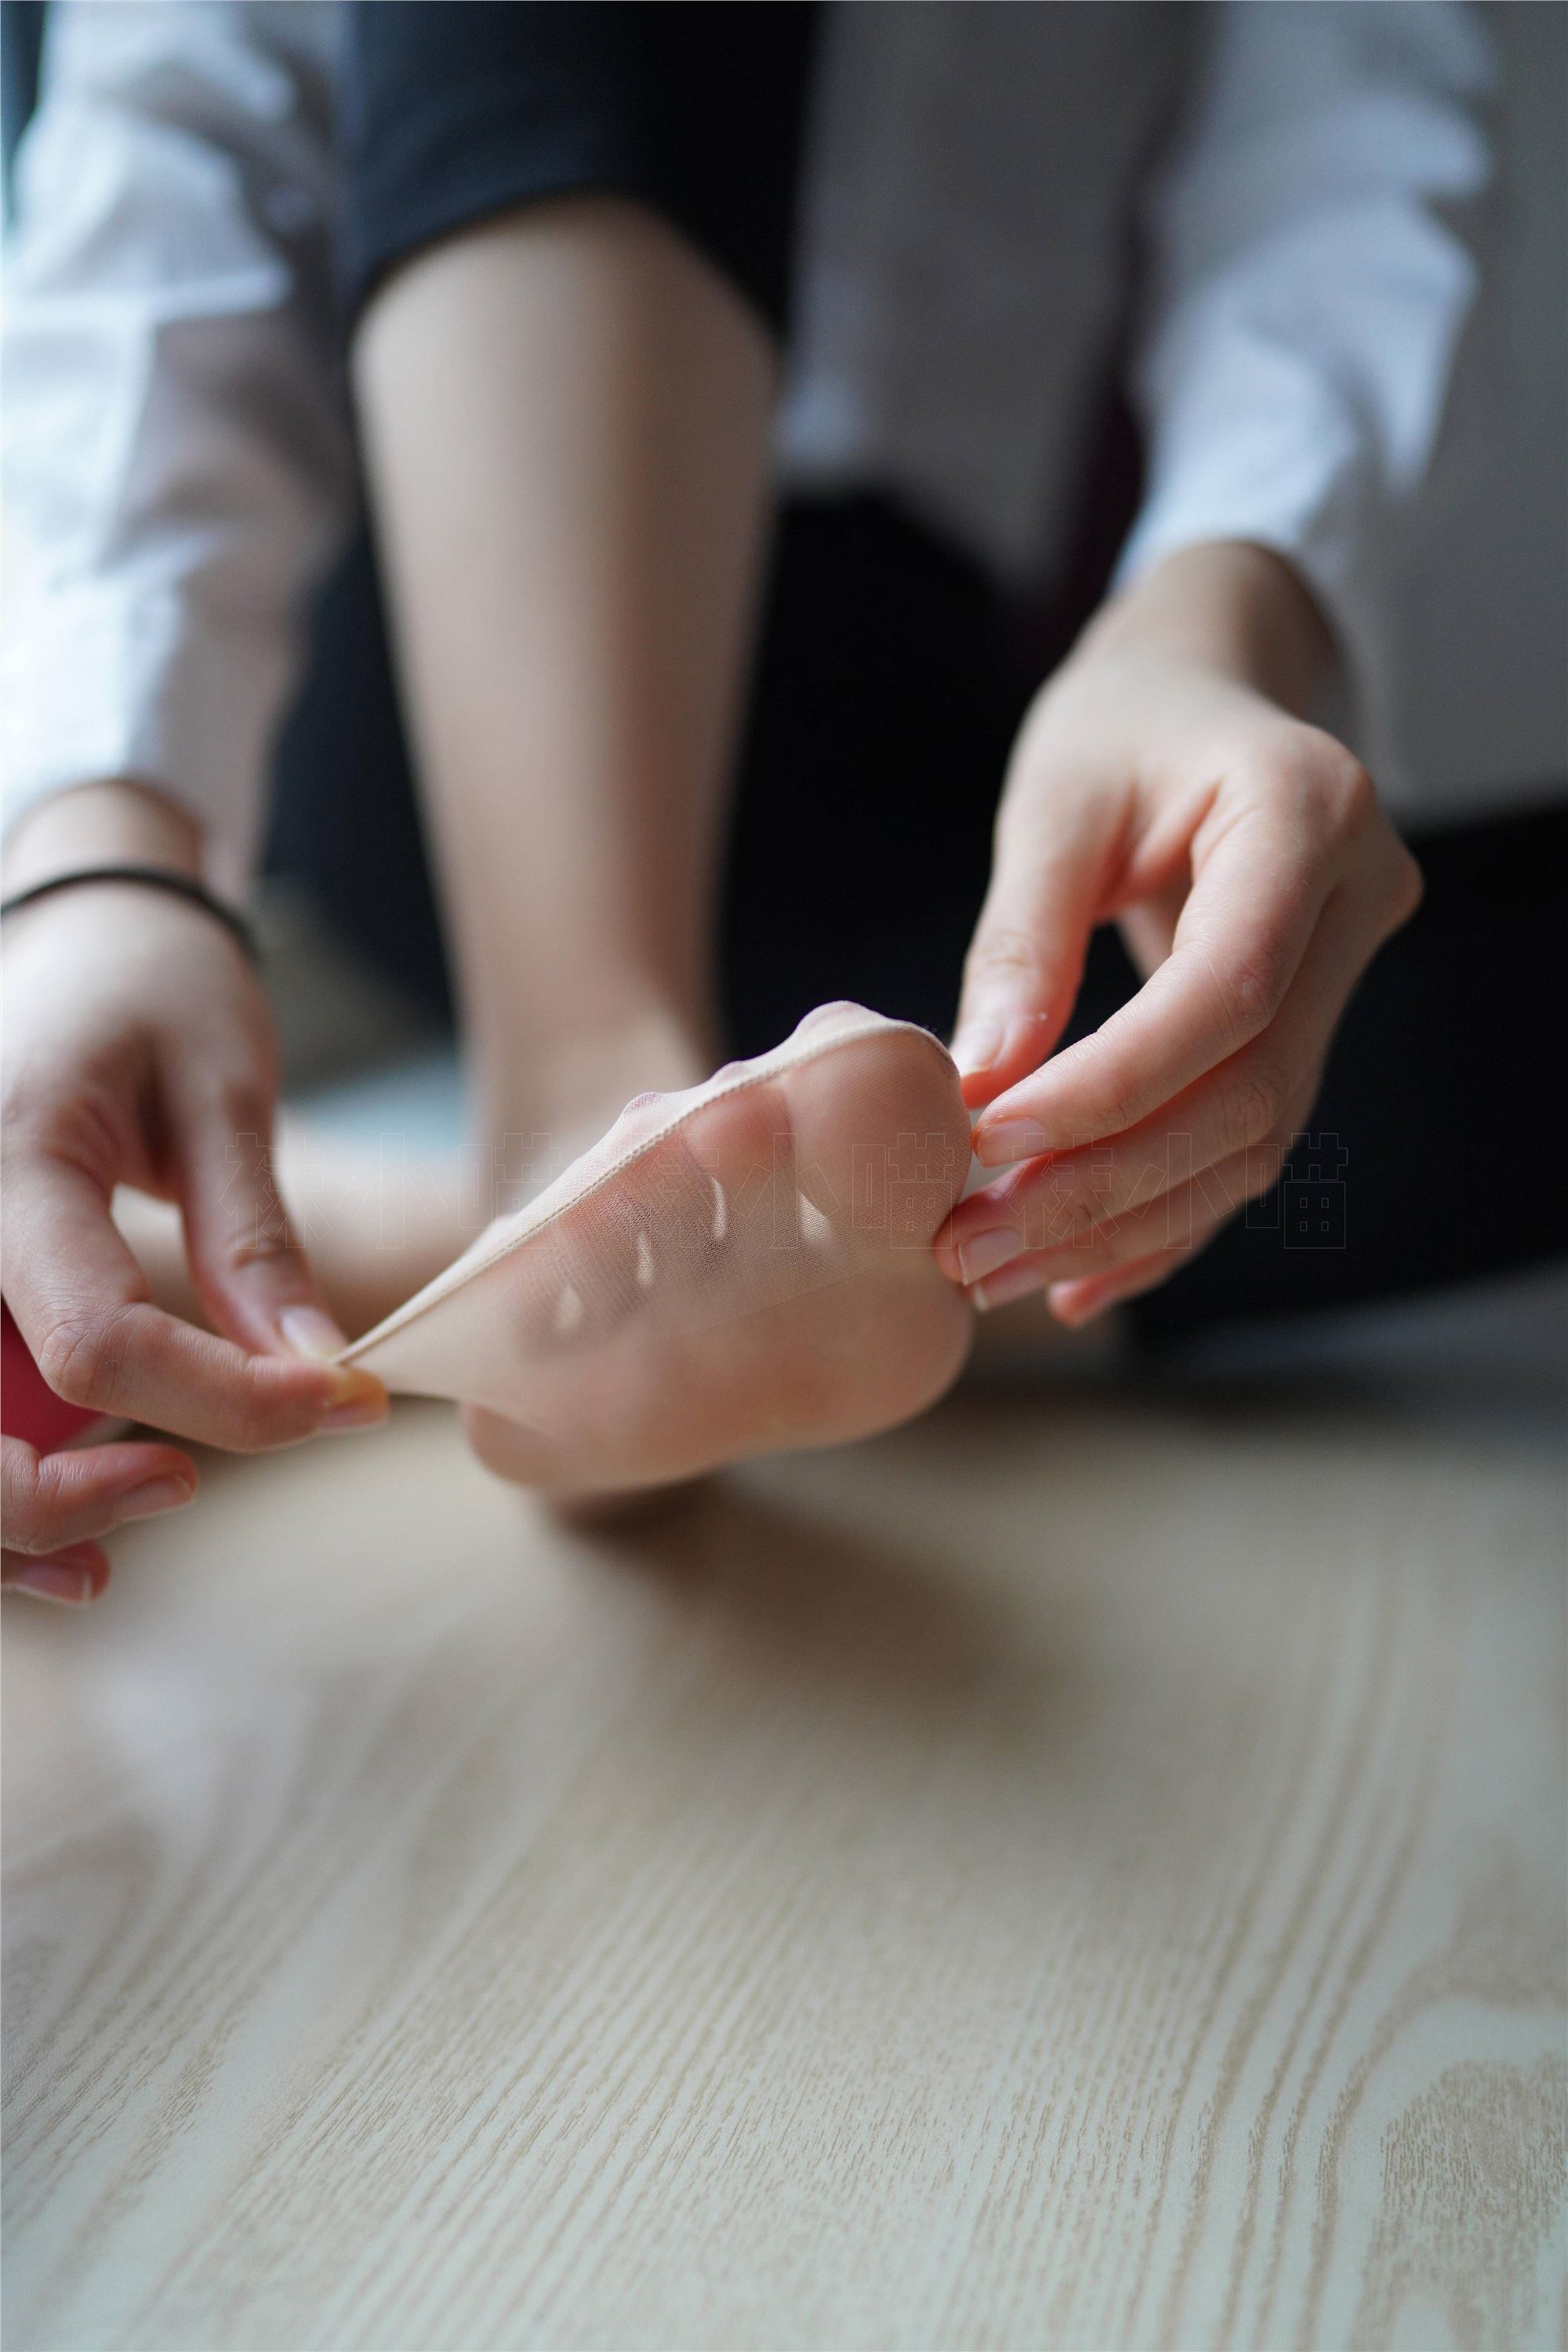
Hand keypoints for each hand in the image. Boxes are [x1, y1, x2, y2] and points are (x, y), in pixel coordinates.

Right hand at [2, 783, 386, 1603]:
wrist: (76, 931)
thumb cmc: (153, 987)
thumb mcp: (223, 1090)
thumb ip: (257, 1244)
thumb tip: (324, 1375)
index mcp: (8, 1163)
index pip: (95, 1341)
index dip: (225, 1403)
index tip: (340, 1402)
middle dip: (74, 1496)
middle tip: (192, 1483)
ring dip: (23, 1520)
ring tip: (142, 1508)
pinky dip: (4, 1493)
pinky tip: (82, 1526)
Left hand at [937, 544, 1421, 1323]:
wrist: (1203, 695)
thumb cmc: (1122, 727)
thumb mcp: (1054, 799)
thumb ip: (1022, 938)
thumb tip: (980, 1084)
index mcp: (1309, 813)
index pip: (1225, 990)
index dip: (1110, 1084)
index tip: (986, 1135)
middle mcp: (1357, 901)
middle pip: (1249, 1090)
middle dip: (1103, 1185)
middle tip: (968, 1243)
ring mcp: (1350, 973)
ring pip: (1255, 1141)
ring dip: (1122, 1223)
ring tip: (995, 1272)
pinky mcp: (1313, 1026)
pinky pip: (1248, 1145)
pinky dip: (1161, 1220)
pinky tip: (1075, 1280)